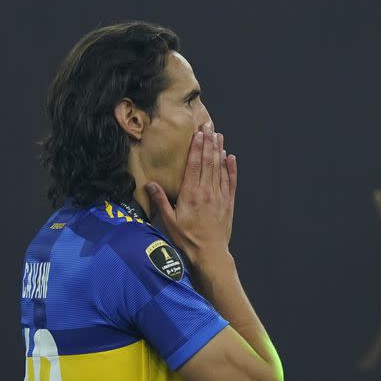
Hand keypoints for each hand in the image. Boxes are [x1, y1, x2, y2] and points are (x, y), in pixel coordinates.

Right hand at [145, 122, 237, 268]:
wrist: (209, 254)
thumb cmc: (187, 239)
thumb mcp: (169, 222)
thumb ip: (161, 201)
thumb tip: (150, 183)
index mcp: (191, 194)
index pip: (194, 165)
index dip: (197, 147)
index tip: (198, 133)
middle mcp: (206, 192)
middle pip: (208, 162)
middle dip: (208, 142)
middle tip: (209, 126)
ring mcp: (219, 197)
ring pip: (220, 169)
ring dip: (219, 151)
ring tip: (219, 135)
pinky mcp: (228, 203)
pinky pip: (231, 182)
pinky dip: (231, 169)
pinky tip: (230, 157)